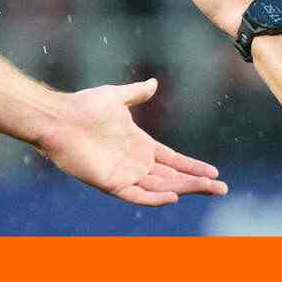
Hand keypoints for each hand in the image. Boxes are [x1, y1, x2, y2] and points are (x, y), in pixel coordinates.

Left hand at [36, 78, 228, 205]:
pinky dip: (154, 198)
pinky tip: (174, 197)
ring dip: (184, 189)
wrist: (59, 118)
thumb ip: (136, 94)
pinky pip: (136, 195)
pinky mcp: (110, 183)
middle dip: (198, 182)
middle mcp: (135, 162)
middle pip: (172, 177)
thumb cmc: (83, 107)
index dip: (193, 166)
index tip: (214, 171)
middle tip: (222, 188)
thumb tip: (153, 84)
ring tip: (210, 189)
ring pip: (161, 187)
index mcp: (139, 144)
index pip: (173, 160)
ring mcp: (124, 174)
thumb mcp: (116, 97)